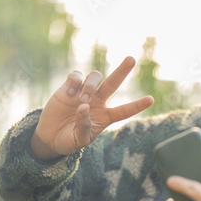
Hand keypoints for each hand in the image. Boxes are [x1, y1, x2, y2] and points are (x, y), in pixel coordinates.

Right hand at [31, 56, 153, 158]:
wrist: (49, 136)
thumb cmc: (68, 140)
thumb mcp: (78, 141)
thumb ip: (84, 126)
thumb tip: (84, 106)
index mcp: (105, 117)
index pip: (124, 111)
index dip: (137, 105)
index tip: (151, 99)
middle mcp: (98, 102)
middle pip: (113, 83)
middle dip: (122, 71)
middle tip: (132, 59)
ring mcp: (84, 92)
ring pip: (95, 77)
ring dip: (90, 85)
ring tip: (83, 99)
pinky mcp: (69, 86)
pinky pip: (77, 75)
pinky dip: (75, 82)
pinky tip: (69, 94)